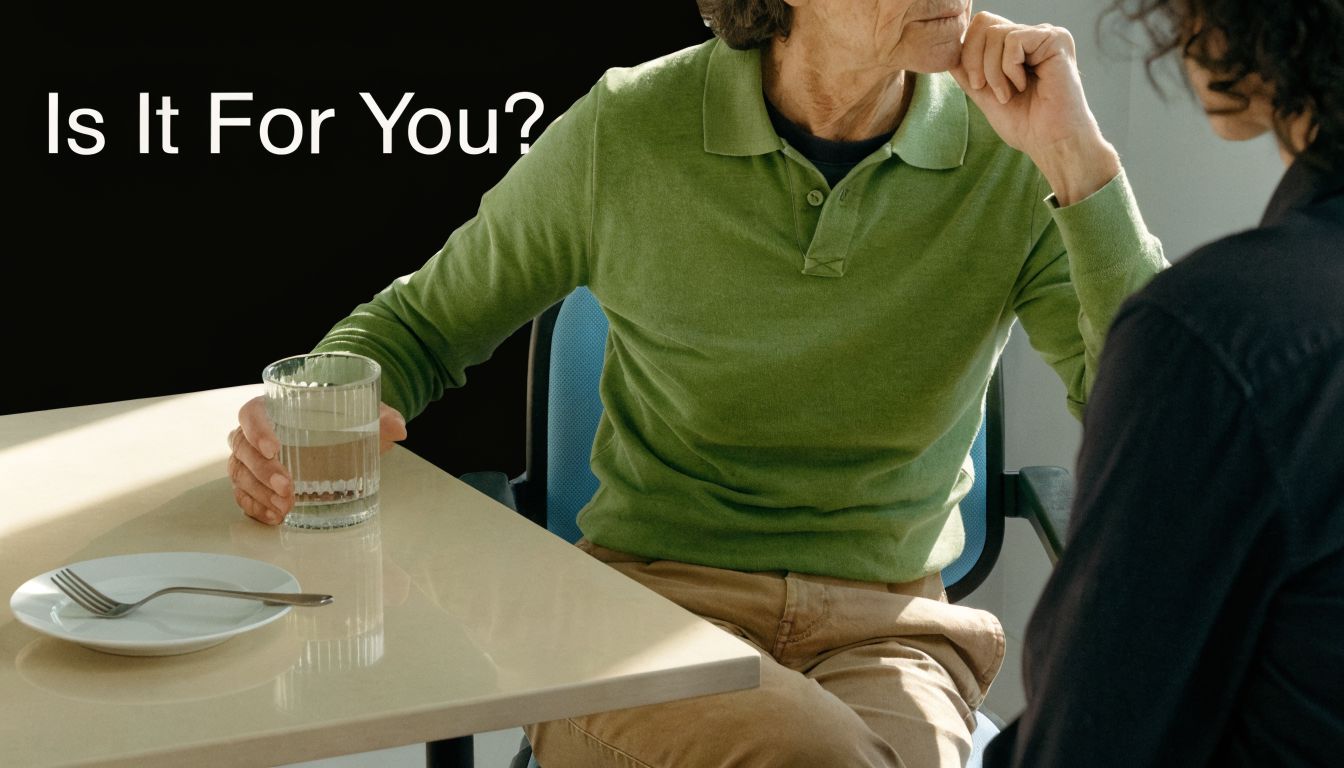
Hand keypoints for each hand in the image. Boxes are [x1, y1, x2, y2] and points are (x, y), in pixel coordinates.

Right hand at [227, 396, 407, 524]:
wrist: (340, 430)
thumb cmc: (342, 416)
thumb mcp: (364, 411)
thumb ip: (381, 417)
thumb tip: (398, 427)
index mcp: (275, 406)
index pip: (252, 413)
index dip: (257, 430)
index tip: (274, 447)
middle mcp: (257, 431)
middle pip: (243, 448)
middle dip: (263, 471)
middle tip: (288, 488)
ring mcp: (253, 457)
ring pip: (241, 474)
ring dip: (259, 493)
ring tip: (285, 508)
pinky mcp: (256, 480)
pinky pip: (245, 494)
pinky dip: (256, 507)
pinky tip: (274, 516)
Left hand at [951, 12, 1120, 205]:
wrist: (1052, 142)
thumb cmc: (1025, 124)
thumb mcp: (985, 94)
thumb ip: (968, 72)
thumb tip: (948, 51)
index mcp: (1017, 46)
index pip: (980, 26)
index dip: (968, 53)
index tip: (976, 85)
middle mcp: (1032, 35)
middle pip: (984, 23)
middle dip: (975, 60)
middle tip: (986, 89)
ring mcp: (1045, 35)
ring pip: (996, 33)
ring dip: (993, 71)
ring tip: (1009, 93)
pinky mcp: (1056, 39)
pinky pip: (1013, 41)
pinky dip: (1010, 69)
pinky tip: (1024, 86)